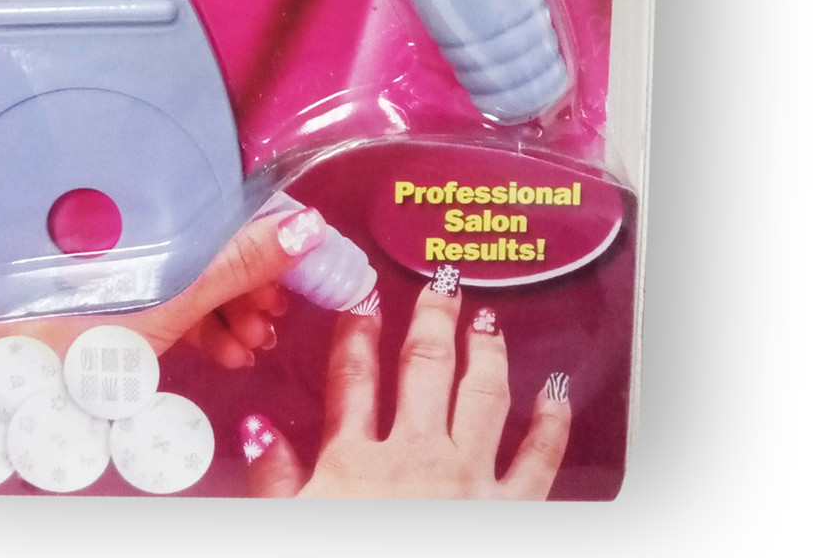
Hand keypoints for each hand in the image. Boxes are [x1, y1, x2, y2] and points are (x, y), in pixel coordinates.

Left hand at [0, 207, 326, 491]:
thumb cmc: (50, 347)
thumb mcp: (158, 311)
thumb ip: (230, 269)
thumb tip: (297, 229)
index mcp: (146, 220)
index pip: (226, 209)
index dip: (273, 234)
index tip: (310, 263)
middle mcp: (134, 236)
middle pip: (214, 243)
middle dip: (256, 281)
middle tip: (278, 316)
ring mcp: (123, 270)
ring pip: (197, 276)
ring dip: (233, 308)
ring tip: (253, 341)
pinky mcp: (114, 302)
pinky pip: (174, 301)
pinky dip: (204, 323)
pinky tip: (222, 349)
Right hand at [242, 279, 570, 498]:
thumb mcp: (288, 525)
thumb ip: (272, 479)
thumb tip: (256, 428)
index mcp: (356, 461)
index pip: (355, 378)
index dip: (357, 333)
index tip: (364, 299)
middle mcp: (416, 456)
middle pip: (424, 368)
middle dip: (432, 321)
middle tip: (442, 286)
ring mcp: (467, 481)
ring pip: (481, 396)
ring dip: (485, 353)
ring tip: (488, 320)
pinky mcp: (508, 511)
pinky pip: (538, 461)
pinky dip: (551, 424)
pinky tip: (557, 393)